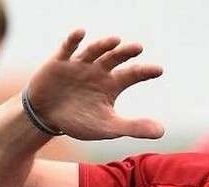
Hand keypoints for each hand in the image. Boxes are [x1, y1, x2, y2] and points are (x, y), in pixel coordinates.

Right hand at [26, 30, 163, 139]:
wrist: (46, 117)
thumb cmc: (80, 121)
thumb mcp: (108, 127)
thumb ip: (134, 128)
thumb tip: (161, 132)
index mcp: (112, 85)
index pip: (132, 75)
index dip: (145, 72)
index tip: (159, 70)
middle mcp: (98, 71)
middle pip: (115, 58)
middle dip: (125, 53)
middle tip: (138, 48)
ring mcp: (79, 65)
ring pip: (94, 51)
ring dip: (103, 45)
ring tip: (115, 41)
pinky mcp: (59, 62)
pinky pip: (67, 48)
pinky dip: (73, 40)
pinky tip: (81, 33)